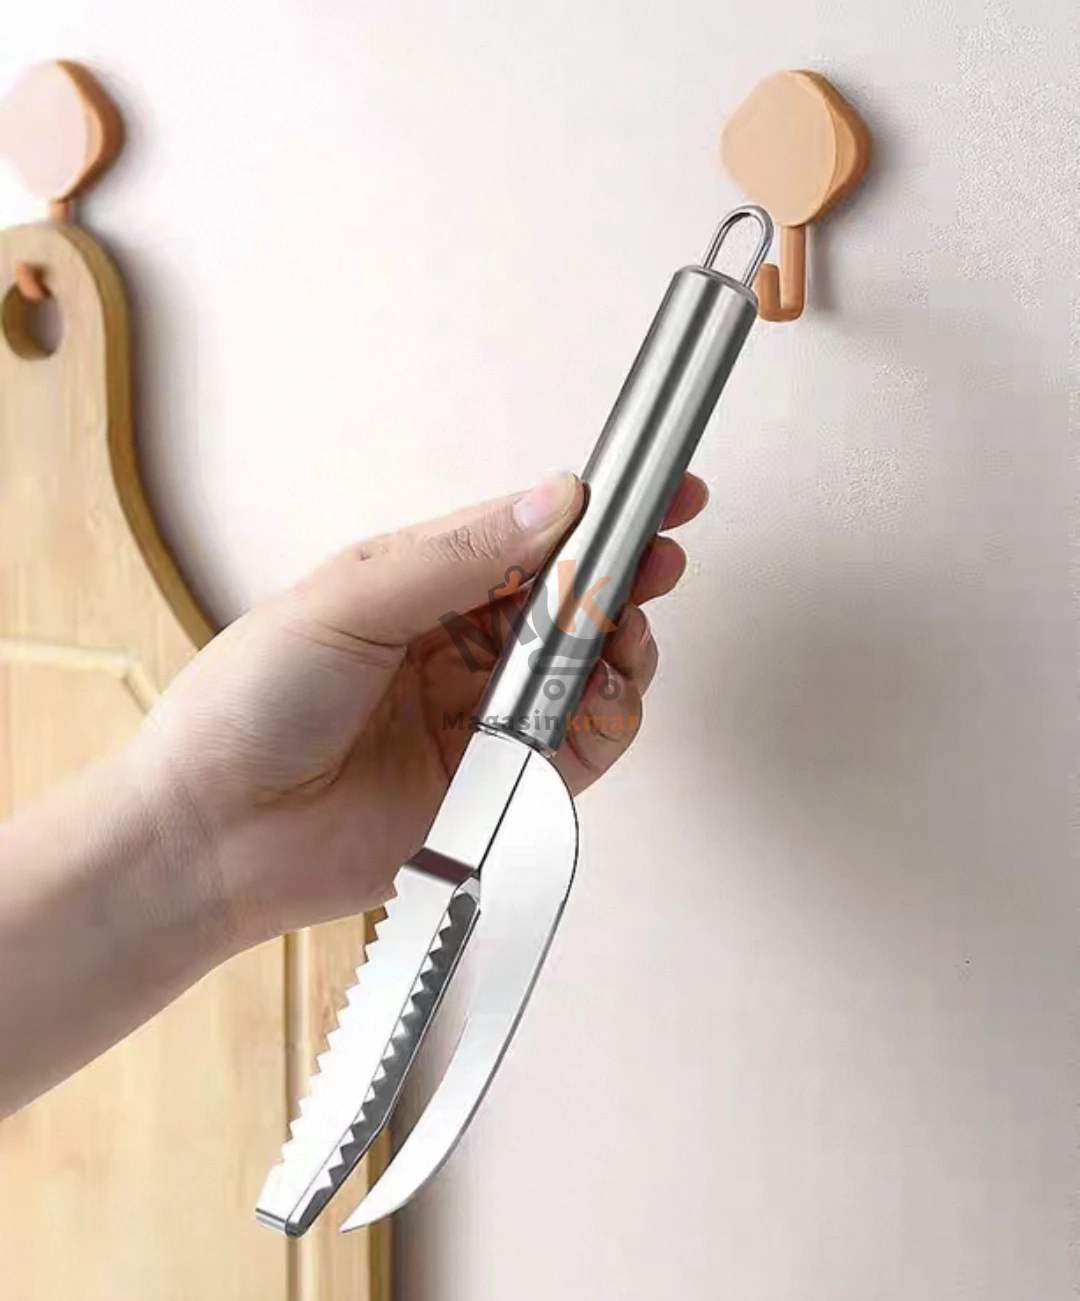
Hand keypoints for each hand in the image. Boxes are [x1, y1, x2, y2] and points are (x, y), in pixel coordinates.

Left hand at [132, 472, 707, 948]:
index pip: (524, 539)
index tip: (651, 496)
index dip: (591, 518)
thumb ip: (458, 555)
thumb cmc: (248, 704)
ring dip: (619, 648)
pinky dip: (608, 720)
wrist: (213, 833)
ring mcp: (480, 719)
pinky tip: (609, 695)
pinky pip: (576, 748)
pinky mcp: (496, 788)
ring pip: (582, 673)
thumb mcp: (347, 600)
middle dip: (621, 578)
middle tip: (659, 559)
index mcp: (417, 589)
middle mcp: (457, 650)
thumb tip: (553, 500)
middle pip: (565, 605)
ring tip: (625, 633)